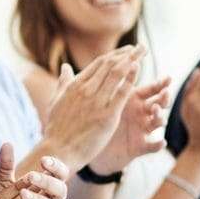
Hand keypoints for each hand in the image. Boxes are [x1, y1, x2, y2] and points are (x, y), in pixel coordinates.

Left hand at [0, 146, 67, 198]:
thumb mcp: (1, 186)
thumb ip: (5, 166)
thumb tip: (7, 143)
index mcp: (46, 189)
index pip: (60, 175)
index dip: (57, 167)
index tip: (44, 160)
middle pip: (61, 190)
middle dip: (48, 181)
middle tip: (32, 175)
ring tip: (22, 193)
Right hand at [43, 46, 142, 170]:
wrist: (58, 150)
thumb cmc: (57, 129)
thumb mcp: (56, 101)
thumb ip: (63, 83)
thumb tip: (64, 67)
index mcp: (74, 86)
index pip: (98, 64)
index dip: (115, 55)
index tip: (127, 50)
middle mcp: (85, 90)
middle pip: (110, 65)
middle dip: (127, 54)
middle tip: (141, 47)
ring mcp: (96, 101)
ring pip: (116, 74)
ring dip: (132, 60)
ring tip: (143, 52)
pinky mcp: (107, 115)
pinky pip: (121, 92)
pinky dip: (130, 78)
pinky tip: (138, 68)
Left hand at [89, 77, 169, 173]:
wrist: (93, 146)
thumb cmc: (98, 119)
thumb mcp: (100, 100)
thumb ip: (98, 82)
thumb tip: (69, 65)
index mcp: (133, 100)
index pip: (150, 89)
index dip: (159, 84)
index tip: (168, 78)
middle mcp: (141, 113)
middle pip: (159, 103)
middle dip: (164, 97)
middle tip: (165, 92)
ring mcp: (142, 129)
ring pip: (158, 122)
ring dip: (160, 117)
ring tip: (156, 112)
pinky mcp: (140, 146)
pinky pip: (152, 146)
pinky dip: (157, 144)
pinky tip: (161, 142)